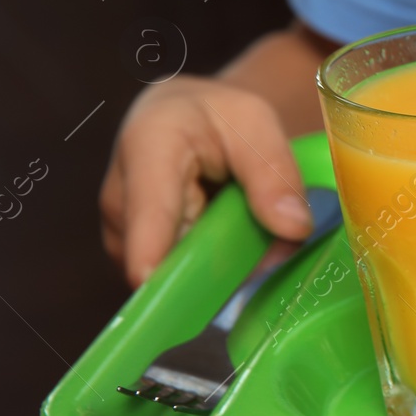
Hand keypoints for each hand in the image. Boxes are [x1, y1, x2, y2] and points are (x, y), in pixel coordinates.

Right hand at [100, 75, 310, 286]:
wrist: (186, 118)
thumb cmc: (219, 115)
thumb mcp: (257, 123)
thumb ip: (274, 174)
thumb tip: (293, 229)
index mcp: (148, 150)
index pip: (150, 216)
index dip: (156, 261)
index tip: (170, 299)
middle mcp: (121, 198)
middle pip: (164, 260)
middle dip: (221, 267)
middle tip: (270, 246)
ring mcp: (123, 232)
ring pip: (173, 274)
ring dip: (219, 267)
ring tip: (247, 229)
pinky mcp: (134, 252)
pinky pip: (175, 277)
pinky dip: (210, 269)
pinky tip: (229, 240)